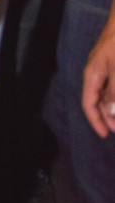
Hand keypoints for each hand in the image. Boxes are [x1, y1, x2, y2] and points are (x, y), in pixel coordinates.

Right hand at [83, 3, 114, 136]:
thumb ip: (114, 91)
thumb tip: (111, 113)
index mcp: (93, 74)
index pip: (89, 103)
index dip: (97, 121)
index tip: (106, 135)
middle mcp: (98, 72)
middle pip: (99, 100)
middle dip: (108, 115)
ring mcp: (107, 66)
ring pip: (109, 92)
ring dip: (114, 103)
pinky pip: (114, 83)